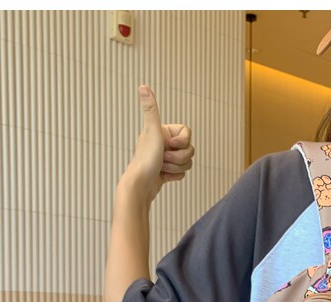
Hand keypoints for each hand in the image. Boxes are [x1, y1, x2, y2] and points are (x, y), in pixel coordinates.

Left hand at [124, 85, 194, 201]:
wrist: (140, 186)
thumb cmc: (145, 160)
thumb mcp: (151, 131)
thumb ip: (150, 109)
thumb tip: (143, 86)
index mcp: (162, 131)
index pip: (187, 133)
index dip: (183, 141)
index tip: (170, 145)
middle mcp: (164, 143)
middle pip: (189, 149)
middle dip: (178, 157)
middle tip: (163, 158)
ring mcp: (166, 157)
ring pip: (187, 162)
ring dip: (176, 167)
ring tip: (162, 168)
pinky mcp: (167, 171)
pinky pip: (182, 173)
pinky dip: (174, 176)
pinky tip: (163, 175)